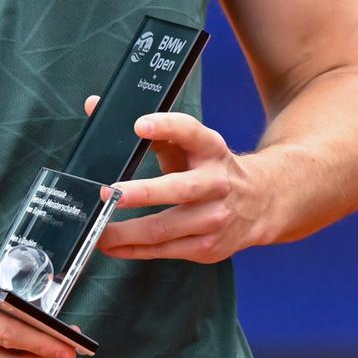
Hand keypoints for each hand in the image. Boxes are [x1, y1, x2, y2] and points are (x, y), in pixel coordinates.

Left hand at [90, 100, 266, 262]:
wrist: (261, 202)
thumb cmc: (212, 171)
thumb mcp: (194, 147)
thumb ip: (153, 132)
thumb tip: (96, 107)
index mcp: (212, 150)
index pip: (191, 132)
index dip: (166, 127)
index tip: (140, 125)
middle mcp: (216, 183)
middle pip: (179, 189)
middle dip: (142, 193)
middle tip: (109, 194)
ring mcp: (213, 218)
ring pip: (164, 228)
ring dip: (126, 232)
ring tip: (99, 229)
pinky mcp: (207, 246)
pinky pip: (163, 250)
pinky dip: (133, 250)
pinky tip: (113, 245)